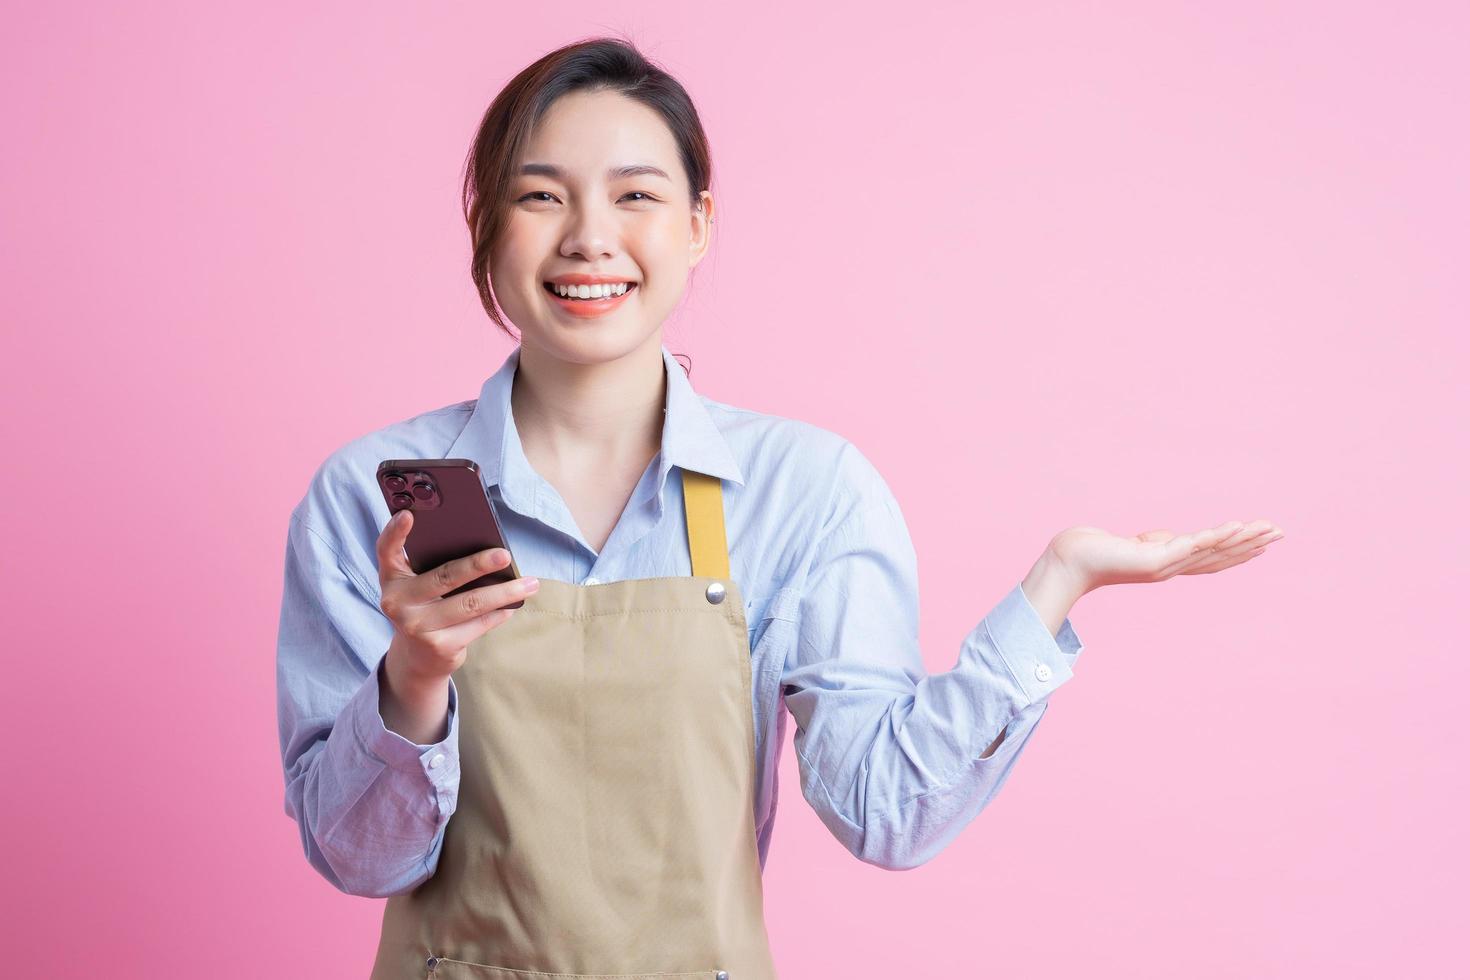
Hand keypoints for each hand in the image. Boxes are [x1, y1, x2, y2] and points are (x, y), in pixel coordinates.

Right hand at [375, 508, 539, 686]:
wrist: (417, 659)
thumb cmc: (424, 608)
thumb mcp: (417, 586)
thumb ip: (432, 565)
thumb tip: (482, 548)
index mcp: (392, 578)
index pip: (386, 550)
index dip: (394, 532)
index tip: (408, 514)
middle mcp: (397, 602)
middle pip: (445, 576)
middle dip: (479, 564)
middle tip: (505, 555)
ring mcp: (417, 627)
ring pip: (470, 603)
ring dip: (505, 592)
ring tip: (530, 584)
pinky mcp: (439, 647)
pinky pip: (478, 625)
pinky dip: (498, 614)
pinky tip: (512, 606)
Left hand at [1047, 519, 1284, 593]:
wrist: (1071, 560)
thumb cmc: (1099, 552)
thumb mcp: (1135, 545)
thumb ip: (1154, 543)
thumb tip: (1164, 538)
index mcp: (1170, 565)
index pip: (1212, 558)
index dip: (1240, 550)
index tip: (1264, 541)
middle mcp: (1172, 568)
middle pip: (1221, 556)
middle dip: (1251, 544)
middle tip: (1281, 532)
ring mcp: (1165, 565)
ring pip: (1213, 550)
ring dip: (1243, 539)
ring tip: (1268, 528)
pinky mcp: (1154, 558)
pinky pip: (1191, 545)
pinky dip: (1215, 536)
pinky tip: (1235, 525)